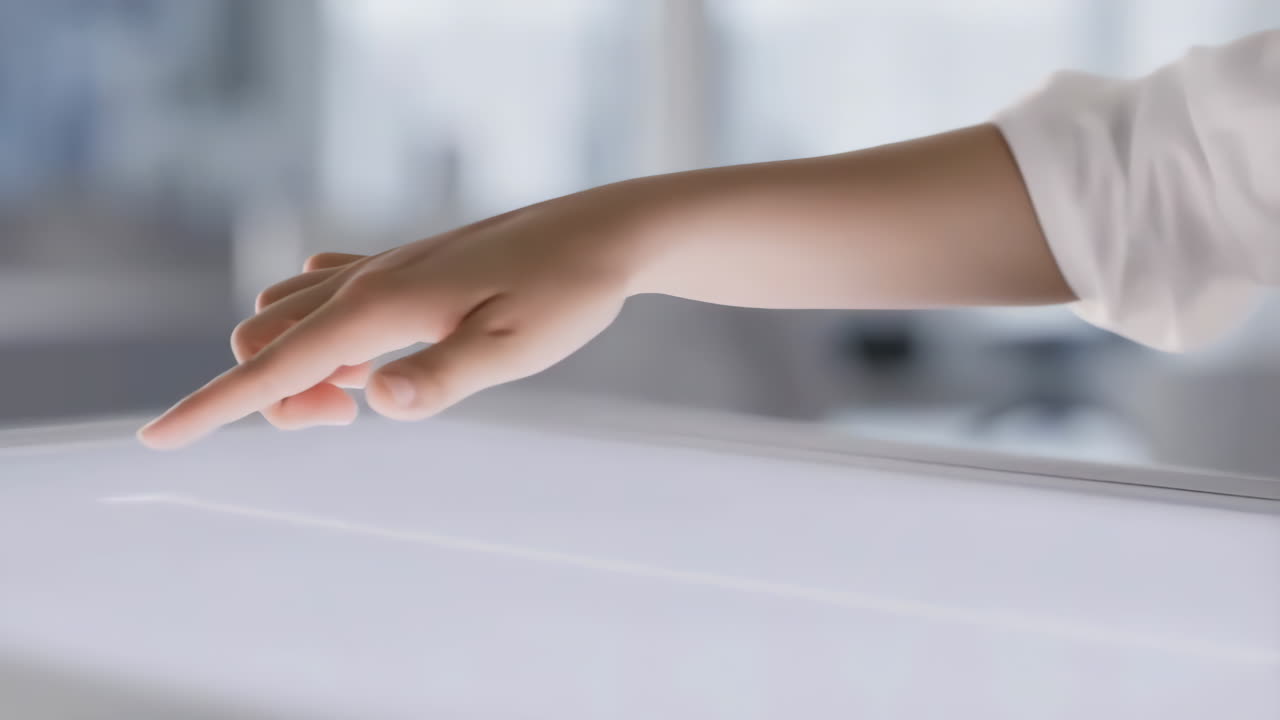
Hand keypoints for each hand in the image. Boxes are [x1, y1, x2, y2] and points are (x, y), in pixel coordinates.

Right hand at [138, 192, 640, 448]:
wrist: (599, 235)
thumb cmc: (566, 294)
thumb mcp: (516, 348)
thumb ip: (442, 376)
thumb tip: (374, 402)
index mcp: (381, 306)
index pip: (276, 365)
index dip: (213, 407)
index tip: (158, 439)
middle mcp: (366, 281)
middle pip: (262, 341)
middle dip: (273, 393)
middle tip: (351, 414)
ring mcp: (381, 268)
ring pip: (285, 316)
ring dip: (295, 364)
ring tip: (364, 389)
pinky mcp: (403, 267)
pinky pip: (321, 293)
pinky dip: (318, 332)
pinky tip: (368, 351)